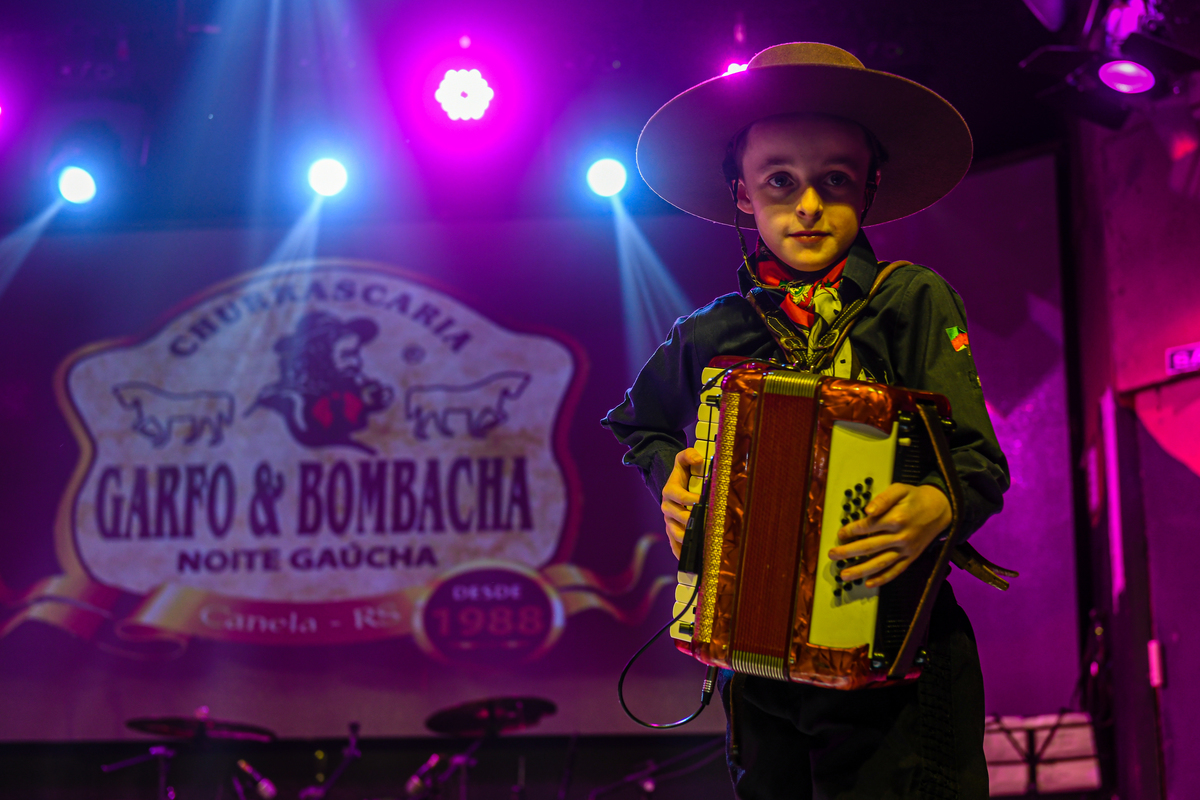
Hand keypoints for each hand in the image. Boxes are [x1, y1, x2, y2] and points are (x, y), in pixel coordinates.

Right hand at [660, 448, 704, 557]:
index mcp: (670, 491)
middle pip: (678, 516)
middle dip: (692, 520)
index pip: (679, 496)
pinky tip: (689, 560)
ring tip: (700, 542)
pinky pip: (674, 544)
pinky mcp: (672, 531)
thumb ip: (689, 455)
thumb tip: (697, 459)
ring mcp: (669, 521)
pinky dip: (681, 552)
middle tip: (706, 524)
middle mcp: (667, 507)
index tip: (702, 501)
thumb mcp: (685, 459)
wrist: (676, 485)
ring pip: (675, 532)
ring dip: (688, 537)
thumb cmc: (684, 472)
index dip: (690, 499)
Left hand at [828, 483, 950, 587]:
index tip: (840, 534)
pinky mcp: (911, 557)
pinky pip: (896, 570)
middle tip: (832, 555)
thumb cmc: (915, 498)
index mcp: (896, 519)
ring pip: (880, 563)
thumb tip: (867, 510)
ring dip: (861, 570)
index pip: (867, 527)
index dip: (851, 531)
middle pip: (870, 547)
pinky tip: (869, 583)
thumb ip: (882, 499)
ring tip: (844, 575)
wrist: (941, 509)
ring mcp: (906, 549)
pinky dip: (882, 578)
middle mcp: (901, 537)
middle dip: (848, 552)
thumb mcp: (899, 490)